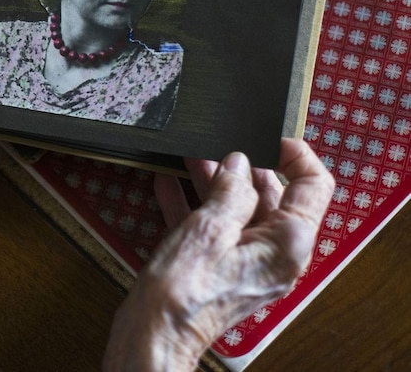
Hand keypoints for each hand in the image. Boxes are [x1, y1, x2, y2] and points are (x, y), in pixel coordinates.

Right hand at [102, 138, 334, 371]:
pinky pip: (215, 229)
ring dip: (214, 183)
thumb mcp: (210, 227)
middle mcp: (276, 254)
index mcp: (288, 242)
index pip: (313, 185)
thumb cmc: (185, 291)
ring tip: (190, 157)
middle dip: (242, 166)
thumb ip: (230, 189)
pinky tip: (170, 185)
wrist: (156, 333)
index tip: (269, 136)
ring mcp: (248, 262)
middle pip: (271, 196)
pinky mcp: (222, 269)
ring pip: (238, 211)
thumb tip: (238, 164)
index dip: (294, 154)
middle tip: (217, 143)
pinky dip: (195, 206)